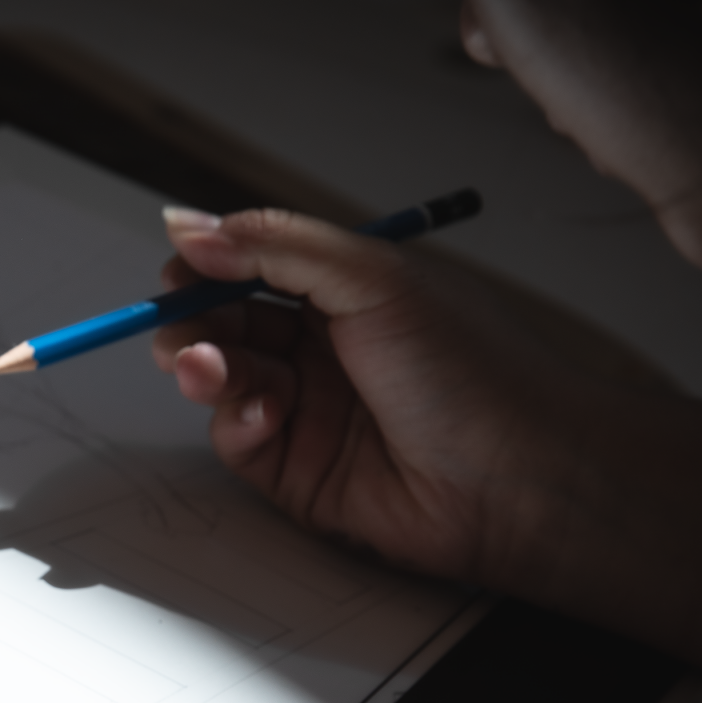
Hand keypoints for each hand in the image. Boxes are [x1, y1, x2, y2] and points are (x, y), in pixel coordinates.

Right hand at [155, 207, 701, 664]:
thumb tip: (187, 222)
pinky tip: (264, 412)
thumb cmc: (474, 372)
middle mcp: (326, 348)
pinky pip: (237, 441)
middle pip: (226, 322)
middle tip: (179, 322)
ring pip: (222, 380)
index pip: (255, 266)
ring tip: (207, 366)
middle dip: (192, 319)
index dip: (210, 264)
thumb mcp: (373, 278)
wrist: (521, 480)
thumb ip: (274, 246)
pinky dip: (235, 420)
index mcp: (349, 290)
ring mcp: (310, 411)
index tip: (180, 266)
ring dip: (204, 367)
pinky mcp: (298, 473)